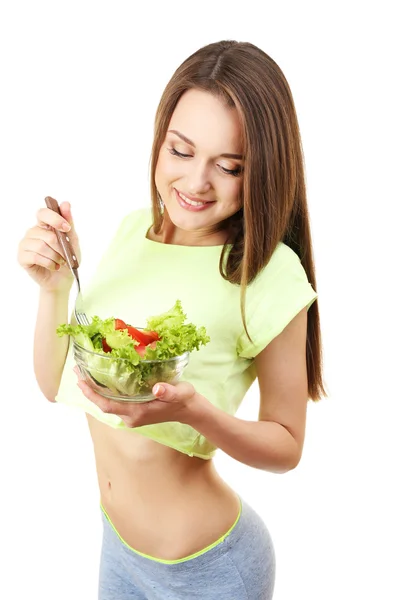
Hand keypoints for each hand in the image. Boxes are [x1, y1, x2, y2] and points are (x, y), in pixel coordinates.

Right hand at [17, 199, 80, 291]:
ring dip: (55, 257)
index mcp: (44, 225)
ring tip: (59, 262)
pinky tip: (53, 266)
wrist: (62, 280)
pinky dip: (49, 263)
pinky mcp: (22, 257)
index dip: (55, 218)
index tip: (66, 228)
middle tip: (65, 255)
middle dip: (60, 247)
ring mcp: (25, 244)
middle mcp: (32, 232)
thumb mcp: (72, 240)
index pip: (43, 213)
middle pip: (46, 234)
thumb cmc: (67, 259)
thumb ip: (69, 223)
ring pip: (41, 246)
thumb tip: (65, 203)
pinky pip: (36, 257)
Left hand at [74, 366, 199, 427]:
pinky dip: (104, 392)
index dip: (92, 395)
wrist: (190, 410)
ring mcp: (132, 415)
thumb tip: (157, 388)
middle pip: (103, 404)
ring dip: (95, 390)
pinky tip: (100, 380)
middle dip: (89, 389)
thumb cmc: (184, 399)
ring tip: (84, 373)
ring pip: (107, 403)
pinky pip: (114, 402)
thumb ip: (168, 391)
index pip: (107, 405)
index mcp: (137, 413)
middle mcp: (131, 417)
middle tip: (77, 370)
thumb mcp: (179, 392)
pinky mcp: (134, 411)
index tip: (81, 381)